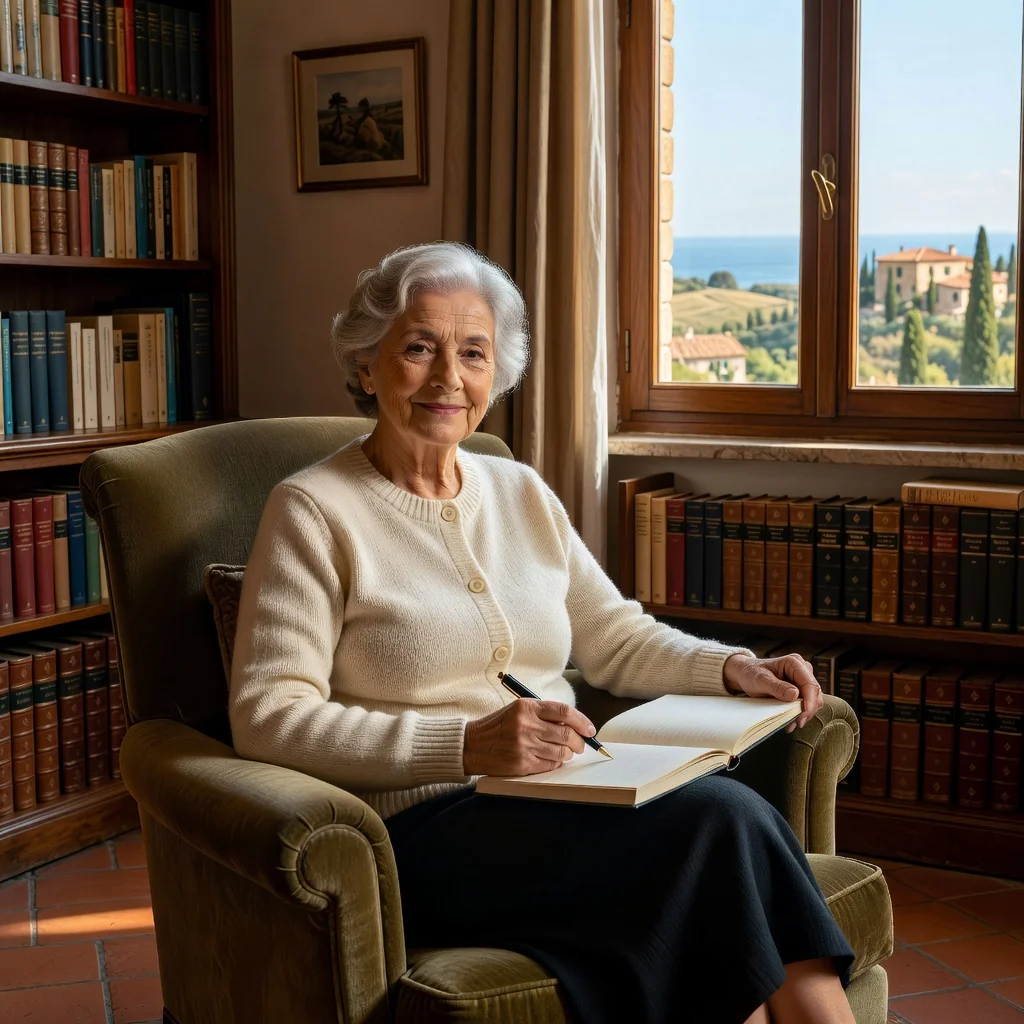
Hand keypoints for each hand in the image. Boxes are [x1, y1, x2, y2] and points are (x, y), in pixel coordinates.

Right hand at [463, 700, 596, 776]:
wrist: (473, 745)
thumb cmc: (498, 726)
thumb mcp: (518, 711)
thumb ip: (543, 714)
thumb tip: (574, 724)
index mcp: (527, 707)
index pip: (564, 711)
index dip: (582, 721)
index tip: (590, 729)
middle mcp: (526, 725)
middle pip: (566, 733)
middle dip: (579, 742)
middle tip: (581, 745)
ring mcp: (524, 745)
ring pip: (561, 752)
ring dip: (568, 754)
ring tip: (565, 753)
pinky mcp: (522, 763)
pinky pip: (550, 765)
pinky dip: (555, 764)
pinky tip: (551, 760)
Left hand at [722, 653, 823, 730]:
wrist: (745, 674)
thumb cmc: (751, 674)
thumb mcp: (760, 680)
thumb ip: (777, 687)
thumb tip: (795, 694)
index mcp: (794, 663)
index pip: (810, 684)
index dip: (810, 702)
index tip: (802, 717)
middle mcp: (802, 669)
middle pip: (815, 693)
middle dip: (808, 710)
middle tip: (796, 723)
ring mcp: (802, 679)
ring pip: (814, 699)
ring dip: (804, 713)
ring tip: (791, 723)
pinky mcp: (801, 688)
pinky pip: (807, 702)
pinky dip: (800, 712)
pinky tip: (790, 721)